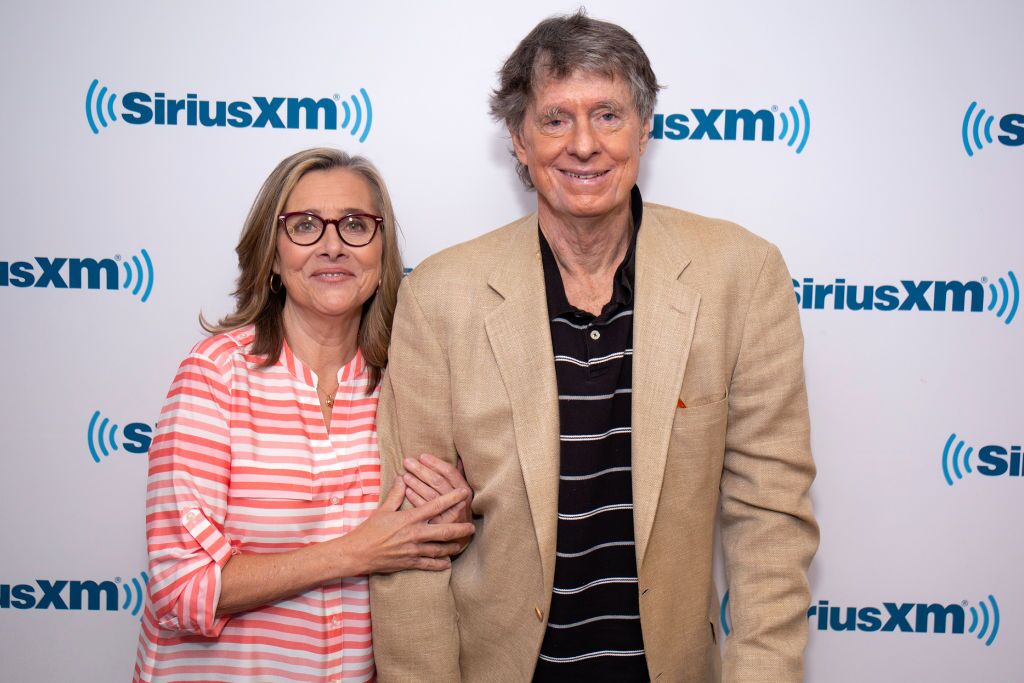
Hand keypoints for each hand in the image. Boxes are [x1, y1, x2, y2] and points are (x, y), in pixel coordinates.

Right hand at [337, 479, 473, 574]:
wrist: (357, 553)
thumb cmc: (369, 531)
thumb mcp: (382, 510)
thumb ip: (395, 495)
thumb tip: (402, 478)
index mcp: (409, 518)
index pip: (435, 506)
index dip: (452, 499)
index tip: (464, 494)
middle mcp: (414, 534)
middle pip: (444, 530)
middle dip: (460, 528)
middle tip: (472, 526)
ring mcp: (413, 550)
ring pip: (440, 548)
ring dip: (453, 546)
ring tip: (462, 543)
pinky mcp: (409, 563)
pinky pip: (429, 564)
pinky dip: (440, 564)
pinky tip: (448, 563)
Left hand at [403, 454, 473, 525]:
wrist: (461, 540)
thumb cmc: (459, 512)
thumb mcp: (462, 495)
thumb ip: (458, 477)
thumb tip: (458, 458)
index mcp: (465, 491)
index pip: (449, 473)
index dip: (435, 463)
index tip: (422, 456)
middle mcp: (459, 502)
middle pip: (438, 482)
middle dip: (422, 470)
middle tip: (407, 461)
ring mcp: (449, 515)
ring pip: (431, 495)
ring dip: (416, 483)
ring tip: (405, 475)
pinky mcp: (439, 526)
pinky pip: (425, 510)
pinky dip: (415, 498)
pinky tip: (406, 490)